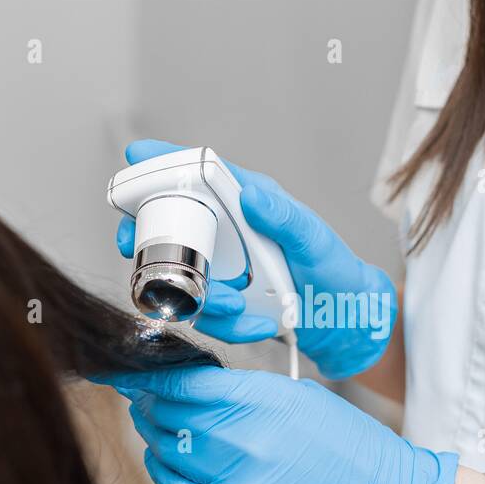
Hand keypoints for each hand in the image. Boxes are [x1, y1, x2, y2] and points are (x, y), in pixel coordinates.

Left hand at [102, 365, 457, 483]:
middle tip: (144, 401)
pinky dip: (165, 475)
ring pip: (169, 452)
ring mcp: (240, 479)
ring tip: (155, 429)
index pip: (185, 382)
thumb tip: (198, 388)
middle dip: (150, 405)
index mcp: (263, 398)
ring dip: (155, 438)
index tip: (140, 374)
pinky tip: (165, 463)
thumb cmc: (351, 446)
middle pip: (169, 415)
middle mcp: (246, 436)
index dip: (154, 378)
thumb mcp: (301, 397)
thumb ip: (248, 392)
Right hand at [119, 140, 397, 378]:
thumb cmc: (338, 273)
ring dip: (204, 300)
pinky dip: (227, 324)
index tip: (137, 159)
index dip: (164, 164)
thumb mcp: (316, 243)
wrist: (347, 323)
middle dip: (152, 244)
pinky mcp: (223, 301)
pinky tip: (256, 324)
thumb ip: (286, 218)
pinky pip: (204, 314)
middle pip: (169, 226)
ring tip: (241, 308)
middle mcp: (227, 232)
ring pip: (180, 279)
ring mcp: (221, 267)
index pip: (199, 174)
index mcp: (246, 203)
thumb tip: (251, 193)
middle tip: (149, 259)